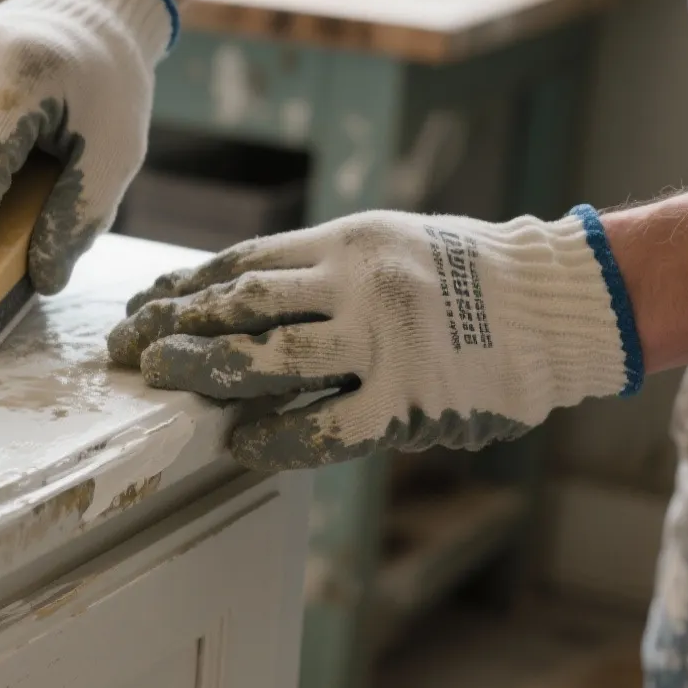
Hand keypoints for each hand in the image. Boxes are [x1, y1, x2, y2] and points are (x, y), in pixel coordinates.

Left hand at [107, 208, 641, 470]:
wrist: (564, 302)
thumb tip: (231, 307)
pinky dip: (274, 439)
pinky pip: (323, 428)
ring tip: (158, 379)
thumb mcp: (389, 245)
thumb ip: (319, 274)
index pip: (240, 265)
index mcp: (346, 243)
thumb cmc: (466, 276)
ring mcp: (381, 344)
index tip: (138, 306)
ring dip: (205, 372)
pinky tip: (239, 444)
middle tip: (122, 347)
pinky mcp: (408, 401)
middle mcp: (357, 287)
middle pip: (238, 307)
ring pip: (269, 360)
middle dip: (172, 328)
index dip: (181, 290)